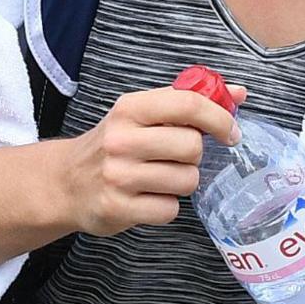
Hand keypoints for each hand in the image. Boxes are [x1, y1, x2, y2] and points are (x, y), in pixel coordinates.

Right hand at [55, 85, 238, 237]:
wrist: (65, 182)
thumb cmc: (115, 145)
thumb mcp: (143, 114)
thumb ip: (189, 102)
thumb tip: (240, 93)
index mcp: (130, 108)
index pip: (188, 104)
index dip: (220, 118)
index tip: (231, 132)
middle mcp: (120, 139)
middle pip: (192, 146)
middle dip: (194, 156)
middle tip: (178, 158)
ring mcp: (117, 175)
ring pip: (186, 181)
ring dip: (182, 182)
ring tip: (160, 179)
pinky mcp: (116, 208)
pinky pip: (169, 210)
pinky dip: (166, 207)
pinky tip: (148, 198)